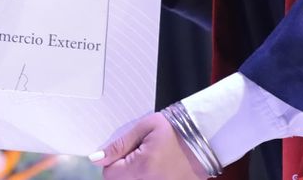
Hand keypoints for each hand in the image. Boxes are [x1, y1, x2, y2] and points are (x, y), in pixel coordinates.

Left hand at [93, 112, 207, 179]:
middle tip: (139, 155)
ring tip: (150, 162)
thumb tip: (97, 158)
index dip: (114, 160)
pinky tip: (158, 170)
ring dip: (135, 175)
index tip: (128, 151)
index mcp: (142, 167)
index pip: (109, 174)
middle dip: (123, 170)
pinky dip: (148, 177)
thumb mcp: (146, 128)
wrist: (205, 139)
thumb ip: (119, 144)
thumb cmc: (176, 130)